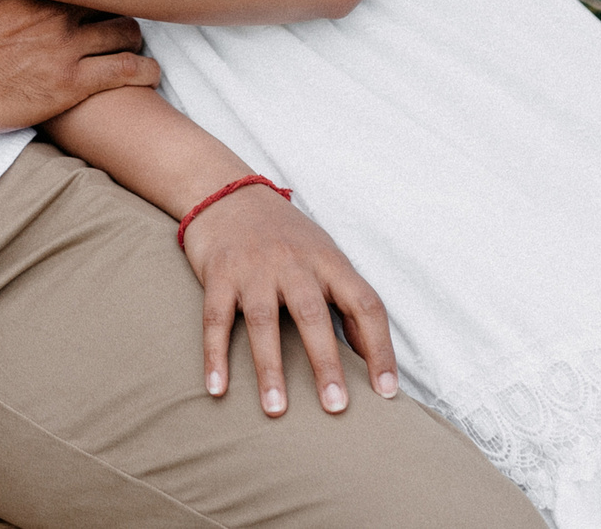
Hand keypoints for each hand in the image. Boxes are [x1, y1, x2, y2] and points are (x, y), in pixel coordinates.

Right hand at [0, 0, 160, 132]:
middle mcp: (58, 9)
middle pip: (111, 0)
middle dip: (119, 9)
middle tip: (120, 20)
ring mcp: (68, 45)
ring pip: (125, 32)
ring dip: (134, 39)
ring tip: (135, 47)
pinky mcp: (73, 82)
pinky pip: (127, 71)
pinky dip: (146, 71)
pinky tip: (151, 74)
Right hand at [182, 184, 398, 416]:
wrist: (227, 192)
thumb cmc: (284, 234)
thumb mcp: (324, 255)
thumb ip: (346, 299)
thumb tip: (368, 355)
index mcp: (328, 260)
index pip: (364, 304)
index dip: (379, 348)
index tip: (385, 391)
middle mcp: (292, 262)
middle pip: (312, 315)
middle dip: (325, 363)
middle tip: (335, 406)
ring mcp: (253, 268)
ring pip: (263, 321)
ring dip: (270, 368)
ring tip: (276, 409)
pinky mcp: (218, 273)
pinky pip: (215, 318)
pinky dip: (216, 355)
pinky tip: (218, 387)